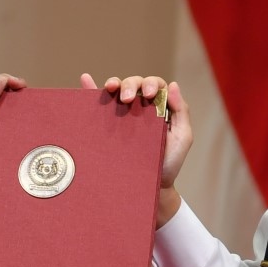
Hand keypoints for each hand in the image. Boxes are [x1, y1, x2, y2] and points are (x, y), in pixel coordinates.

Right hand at [80, 73, 193, 224]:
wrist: (150, 186)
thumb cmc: (167, 162)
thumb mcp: (182, 138)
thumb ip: (181, 113)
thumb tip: (173, 85)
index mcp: (158, 107)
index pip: (154, 85)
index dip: (150, 84)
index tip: (148, 95)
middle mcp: (139, 107)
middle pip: (134, 84)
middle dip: (130, 85)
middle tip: (128, 99)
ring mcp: (122, 115)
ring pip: (117, 90)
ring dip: (113, 83)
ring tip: (110, 88)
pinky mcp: (107, 125)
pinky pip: (98, 103)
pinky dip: (91, 88)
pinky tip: (85, 80)